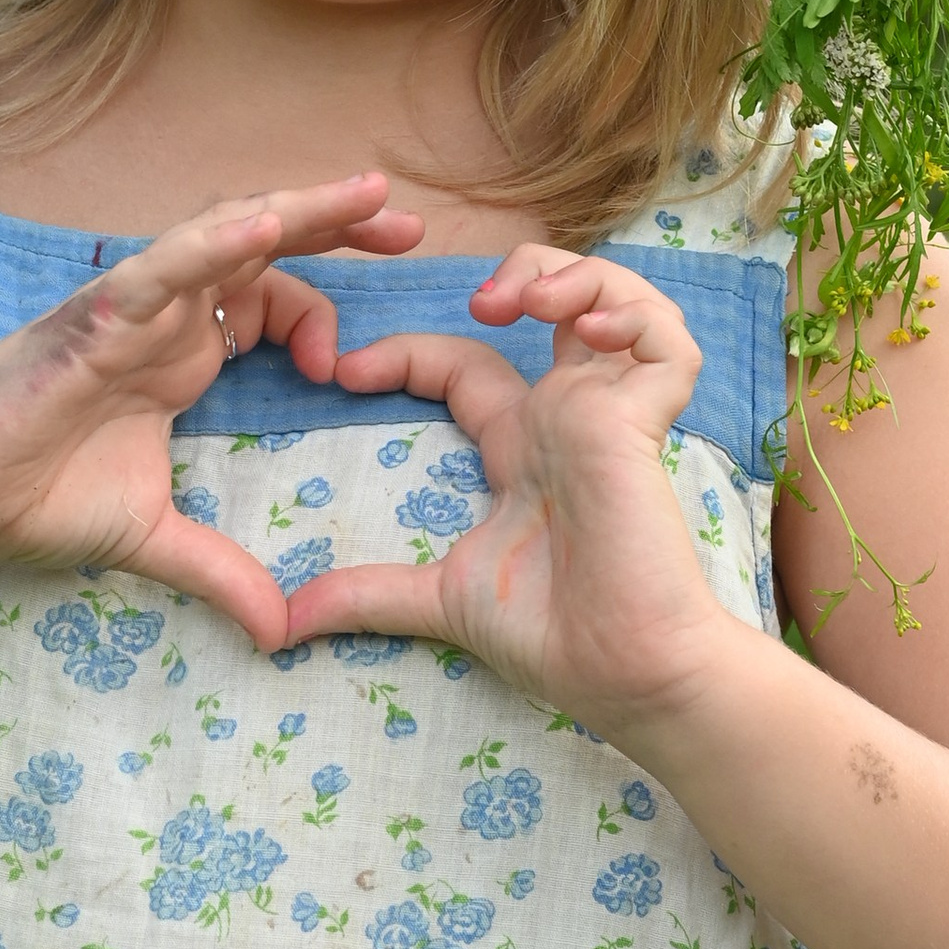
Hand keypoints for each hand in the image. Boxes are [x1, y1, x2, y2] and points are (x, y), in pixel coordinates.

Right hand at [0, 175, 420, 650]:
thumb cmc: (30, 496)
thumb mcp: (150, 539)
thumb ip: (220, 572)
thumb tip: (281, 633)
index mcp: (183, 351)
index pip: (272, 295)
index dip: (325, 307)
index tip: (356, 363)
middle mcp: (166, 315)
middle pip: (264, 244)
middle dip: (337, 226)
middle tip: (410, 226)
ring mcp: (131, 307)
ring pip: (224, 233)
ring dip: (297, 210)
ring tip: (367, 196)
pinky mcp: (92, 315)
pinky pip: (163, 266)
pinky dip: (215, 243)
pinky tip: (267, 226)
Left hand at [275, 245, 747, 738]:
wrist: (625, 677)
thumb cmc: (554, 639)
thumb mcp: (442, 599)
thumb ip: (368, 595)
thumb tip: (282, 626)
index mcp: (520, 444)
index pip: (462, 362)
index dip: (407, 352)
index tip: (345, 372)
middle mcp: (567, 414)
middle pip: (560, 299)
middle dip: (522, 271)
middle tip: (479, 300)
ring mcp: (612, 413)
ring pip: (618, 299)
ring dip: (576, 277)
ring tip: (532, 301)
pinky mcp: (647, 424)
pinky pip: (667, 345)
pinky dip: (632, 317)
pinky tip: (586, 331)